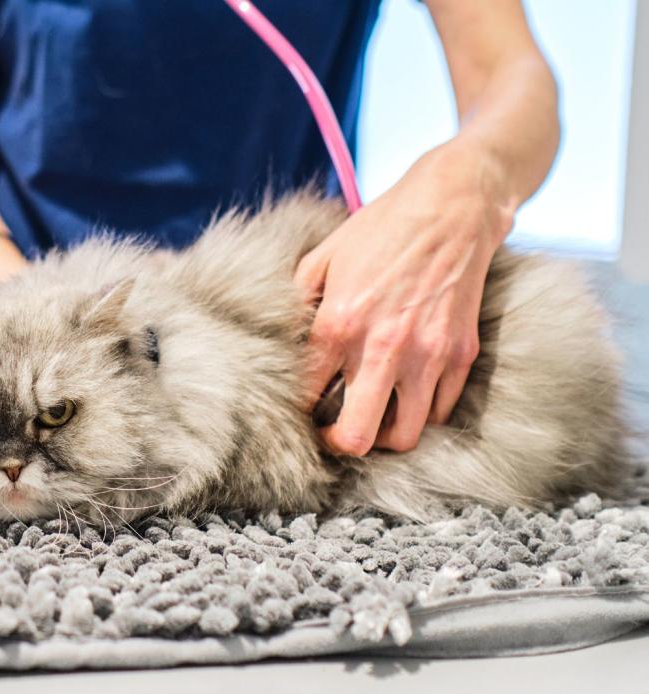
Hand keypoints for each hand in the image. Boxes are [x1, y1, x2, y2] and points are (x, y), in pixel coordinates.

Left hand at [294, 143, 514, 455]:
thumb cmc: (380, 229)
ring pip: (404, 435)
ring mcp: (428, 355)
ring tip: (372, 416)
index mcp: (339, 324)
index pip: (307, 398)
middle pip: (357, 437)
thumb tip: (276, 338)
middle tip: (333, 431)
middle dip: (339, 443)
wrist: (452, 206)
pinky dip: (421, 412)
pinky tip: (405, 394)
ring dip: (384, 434)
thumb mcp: (322, 257)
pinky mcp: (461, 355)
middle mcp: (384, 348)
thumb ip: (297, 301)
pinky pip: (440, 411)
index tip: (301, 410)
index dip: (298, 412)